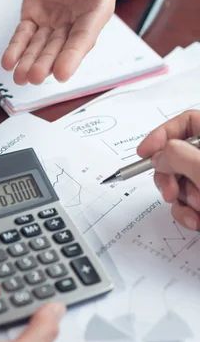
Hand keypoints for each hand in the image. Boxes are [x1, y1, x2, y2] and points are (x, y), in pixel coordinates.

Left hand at [1, 0, 137, 84]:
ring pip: (40, 46)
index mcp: (95, 12)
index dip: (72, 56)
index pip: (83, 38)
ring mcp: (53, 23)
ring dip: (30, 61)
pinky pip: (24, 35)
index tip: (62, 73)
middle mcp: (74, 23)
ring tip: (19, 77)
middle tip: (34, 77)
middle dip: (46, 63)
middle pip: (59, 47)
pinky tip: (8, 62)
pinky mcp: (35, 17)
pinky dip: (16, 48)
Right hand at [137, 110, 199, 230]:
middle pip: (178, 154)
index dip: (163, 135)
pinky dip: (188, 213)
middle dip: (169, 176)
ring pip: (180, 181)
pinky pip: (188, 202)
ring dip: (181, 199)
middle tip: (169, 190)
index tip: (145, 152)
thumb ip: (176, 156)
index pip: (186, 121)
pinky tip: (197, 220)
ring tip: (197, 208)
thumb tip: (159, 157)